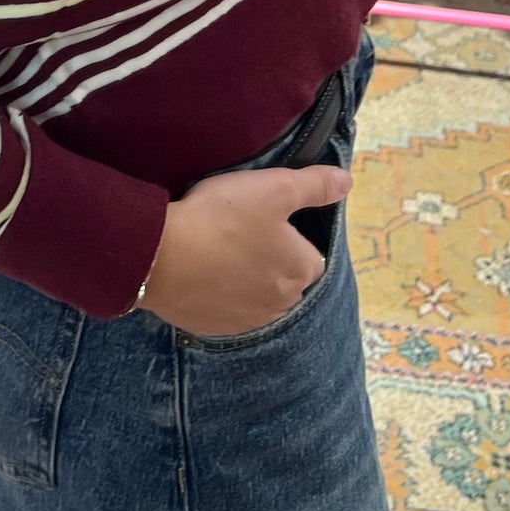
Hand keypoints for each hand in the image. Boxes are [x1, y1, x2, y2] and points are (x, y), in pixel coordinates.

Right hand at [138, 160, 352, 338]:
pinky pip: (225, 308)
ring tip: (217, 251)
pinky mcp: (215, 328)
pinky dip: (219, 294)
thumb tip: (347, 182)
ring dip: (245, 279)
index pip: (310, 253)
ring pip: (256, 295)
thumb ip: (315, 185)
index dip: (289, 234)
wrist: (162, 257)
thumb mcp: (275, 187)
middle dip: (269, 259)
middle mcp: (283, 303)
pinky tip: (201, 272)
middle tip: (237, 230)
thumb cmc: (223, 217)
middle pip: (284, 276)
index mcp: (302, 270)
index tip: (263, 218)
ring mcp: (248, 321)